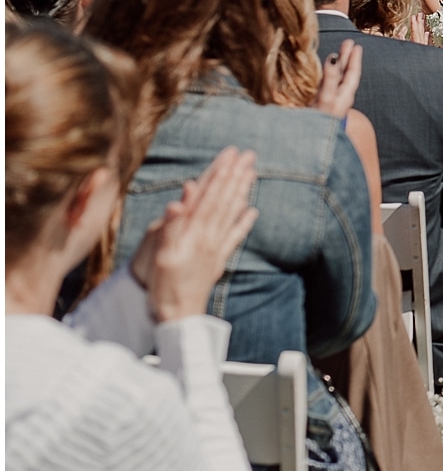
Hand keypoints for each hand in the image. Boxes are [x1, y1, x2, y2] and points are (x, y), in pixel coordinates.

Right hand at [130, 148, 258, 322]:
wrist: (178, 317)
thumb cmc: (163, 286)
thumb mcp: (161, 253)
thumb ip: (173, 222)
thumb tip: (185, 194)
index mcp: (194, 231)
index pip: (209, 196)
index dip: (219, 174)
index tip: (230, 154)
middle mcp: (209, 236)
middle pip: (224, 200)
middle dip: (234, 176)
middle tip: (247, 154)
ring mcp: (216, 248)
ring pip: (231, 213)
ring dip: (241, 192)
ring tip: (252, 173)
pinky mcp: (218, 260)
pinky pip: (234, 237)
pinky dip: (244, 222)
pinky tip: (253, 210)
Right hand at [314, 39, 361, 117]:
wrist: (311, 144)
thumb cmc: (321, 120)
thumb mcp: (326, 97)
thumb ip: (330, 78)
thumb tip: (333, 57)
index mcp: (344, 96)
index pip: (351, 74)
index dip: (353, 60)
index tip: (356, 46)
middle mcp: (338, 98)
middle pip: (344, 74)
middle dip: (346, 58)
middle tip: (349, 43)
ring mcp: (328, 101)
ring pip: (335, 78)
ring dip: (336, 64)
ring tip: (338, 52)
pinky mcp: (318, 104)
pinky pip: (325, 85)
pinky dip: (326, 75)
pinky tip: (323, 71)